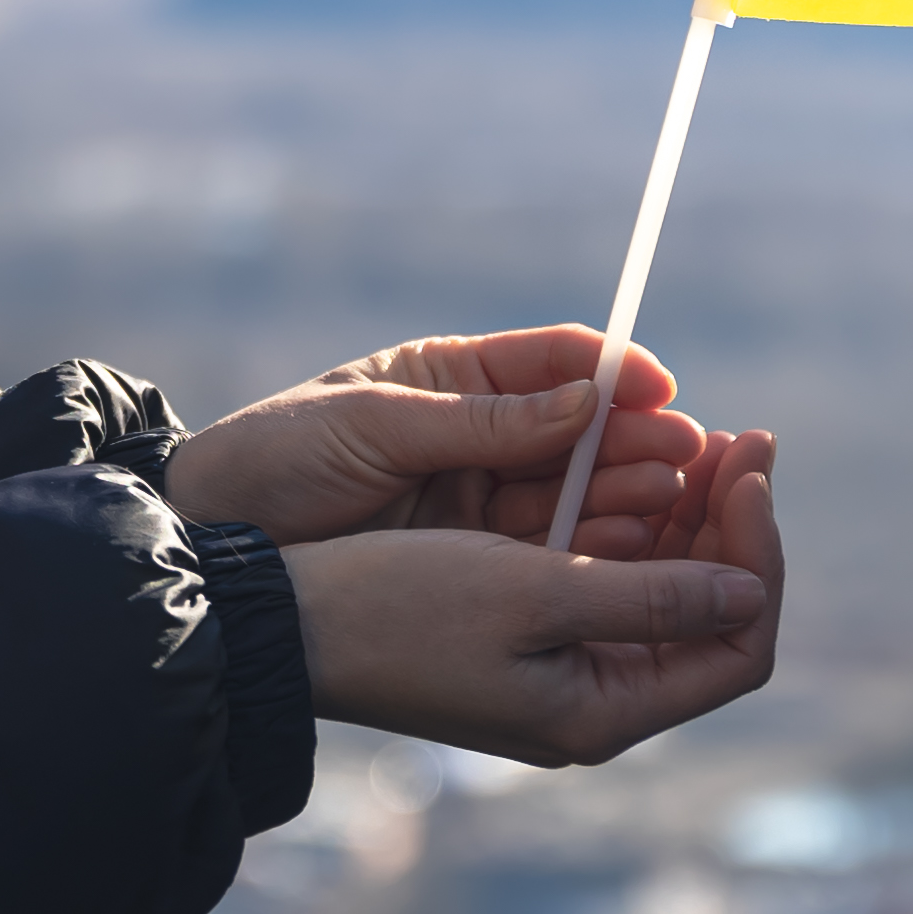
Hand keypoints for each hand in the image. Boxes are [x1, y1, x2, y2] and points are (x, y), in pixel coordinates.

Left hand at [156, 326, 714, 550]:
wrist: (217, 541)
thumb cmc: (276, 458)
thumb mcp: (376, 426)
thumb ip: (482, 420)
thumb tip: (589, 399)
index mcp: (453, 376)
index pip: (557, 360)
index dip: (617, 373)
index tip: (664, 392)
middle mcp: (478, 432)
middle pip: (583, 430)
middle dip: (640, 441)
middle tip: (695, 460)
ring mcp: (478, 494)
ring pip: (575, 489)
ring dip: (630, 495)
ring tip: (679, 503)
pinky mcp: (471, 553)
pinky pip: (546, 543)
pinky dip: (594, 544)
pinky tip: (635, 548)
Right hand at [283, 432, 784, 768]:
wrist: (288, 626)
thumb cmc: (398, 608)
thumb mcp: (531, 590)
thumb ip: (651, 596)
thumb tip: (751, 592)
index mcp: (600, 713)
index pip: (737, 645)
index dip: (759, 555)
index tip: (749, 468)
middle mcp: (591, 704)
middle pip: (709, 617)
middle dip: (732, 525)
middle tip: (742, 436)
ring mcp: (561, 673)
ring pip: (665, 593)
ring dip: (691, 518)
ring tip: (701, 440)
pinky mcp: (529, 638)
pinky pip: (613, 580)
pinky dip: (636, 524)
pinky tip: (636, 468)